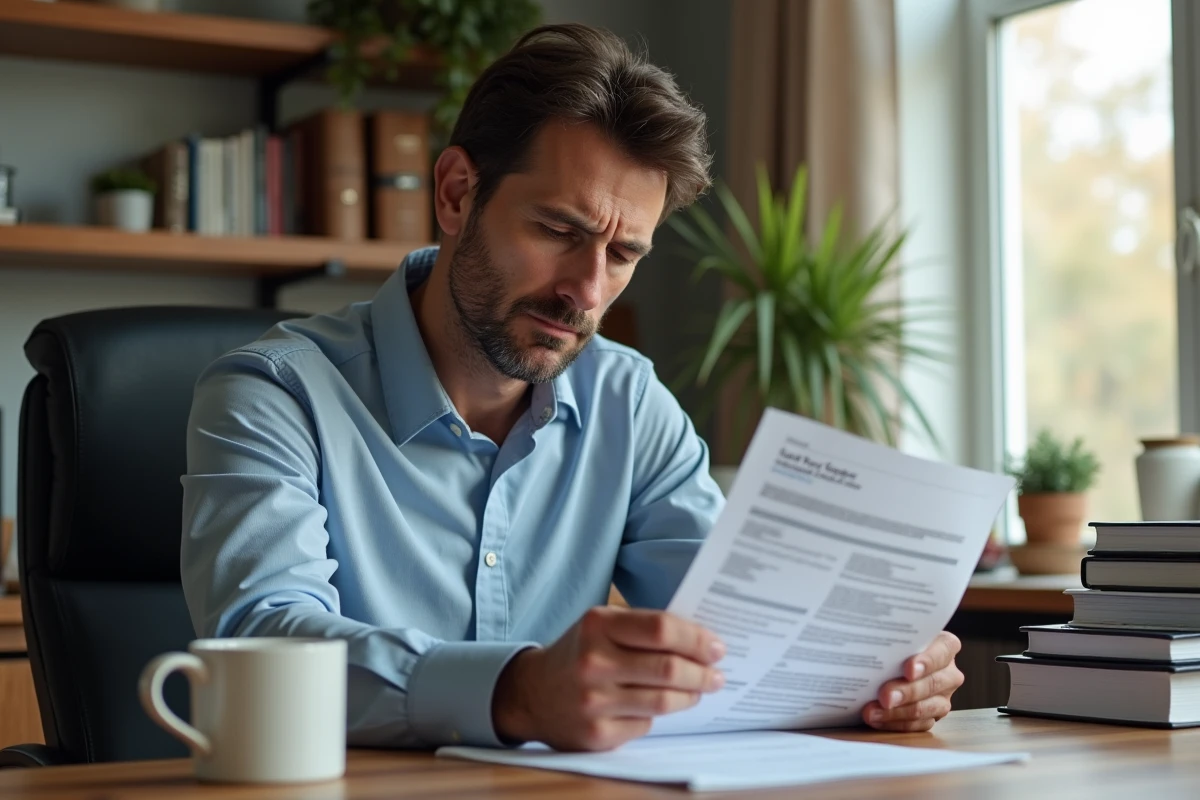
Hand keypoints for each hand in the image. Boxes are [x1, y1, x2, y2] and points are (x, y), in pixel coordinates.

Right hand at [492, 606, 726, 750]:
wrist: (532, 694)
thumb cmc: (579, 653)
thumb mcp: (601, 626)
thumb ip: (643, 628)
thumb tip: (700, 641)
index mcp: (598, 625)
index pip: (661, 629)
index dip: (696, 639)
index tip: (716, 646)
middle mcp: (594, 662)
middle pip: (668, 668)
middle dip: (702, 672)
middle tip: (717, 674)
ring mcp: (594, 701)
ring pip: (664, 701)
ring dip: (691, 695)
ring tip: (700, 689)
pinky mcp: (598, 734)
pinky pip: (646, 723)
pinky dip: (658, 714)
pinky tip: (661, 705)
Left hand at [862, 631, 962, 731]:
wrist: (895, 658)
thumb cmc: (897, 643)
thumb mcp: (898, 635)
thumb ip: (892, 638)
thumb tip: (866, 639)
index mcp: (946, 646)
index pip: (942, 651)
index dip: (927, 661)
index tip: (908, 670)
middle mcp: (949, 673)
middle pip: (933, 684)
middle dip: (906, 691)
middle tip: (884, 696)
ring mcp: (943, 696)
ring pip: (925, 708)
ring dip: (896, 712)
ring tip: (871, 712)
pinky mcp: (933, 716)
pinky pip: (917, 725)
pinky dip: (894, 723)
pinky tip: (876, 719)